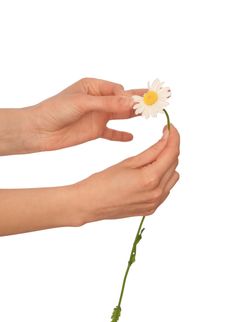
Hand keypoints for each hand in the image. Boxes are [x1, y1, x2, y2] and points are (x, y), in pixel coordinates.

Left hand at [31, 77, 146, 150]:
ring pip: (121, 115)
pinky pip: (112, 132)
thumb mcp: (82, 103)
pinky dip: (121, 134)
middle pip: (123, 101)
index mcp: (93, 87)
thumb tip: (131, 102)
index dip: (131, 96)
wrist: (38, 130)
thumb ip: (107, 103)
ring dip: (135, 116)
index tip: (142, 103)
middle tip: (159, 102)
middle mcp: (98, 101)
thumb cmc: (55, 110)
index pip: (119, 90)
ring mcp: (97, 116)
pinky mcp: (94, 131)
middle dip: (140, 102)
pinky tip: (131, 137)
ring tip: (152, 116)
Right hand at [67, 124, 179, 225]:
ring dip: (167, 165)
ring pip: (172, 177)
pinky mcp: (151, 209)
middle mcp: (157, 192)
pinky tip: (148, 174)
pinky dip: (162, 179)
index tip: (170, 128)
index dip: (174, 137)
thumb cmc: (102, 182)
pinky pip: (165, 190)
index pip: (172, 153)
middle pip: (174, 164)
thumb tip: (167, 138)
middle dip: (170, 149)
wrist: (89, 204)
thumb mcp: (128, 162)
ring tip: (152, 159)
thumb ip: (152, 151)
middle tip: (161, 138)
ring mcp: (155, 202)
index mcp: (150, 178)